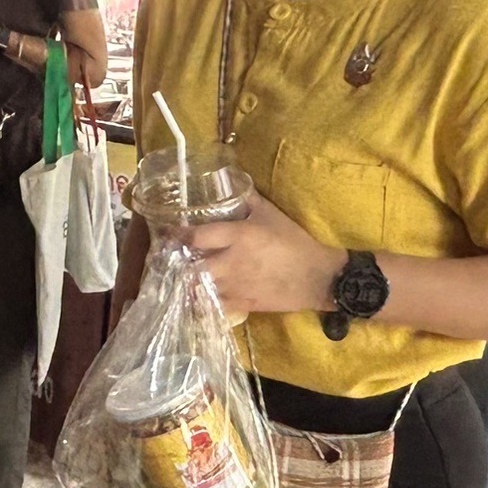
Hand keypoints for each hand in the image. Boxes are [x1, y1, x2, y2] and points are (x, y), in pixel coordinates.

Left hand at [180, 191, 346, 316]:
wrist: (317, 277)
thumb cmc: (295, 242)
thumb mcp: (272, 214)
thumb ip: (248, 199)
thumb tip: (230, 180)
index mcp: (239, 236)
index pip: (197, 236)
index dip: (179, 235)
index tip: (170, 233)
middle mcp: (232, 262)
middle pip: (192, 268)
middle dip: (179, 265)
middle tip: (172, 260)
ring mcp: (236, 285)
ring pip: (199, 289)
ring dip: (188, 284)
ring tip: (180, 278)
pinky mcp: (243, 304)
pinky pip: (213, 307)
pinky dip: (201, 303)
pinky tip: (197, 298)